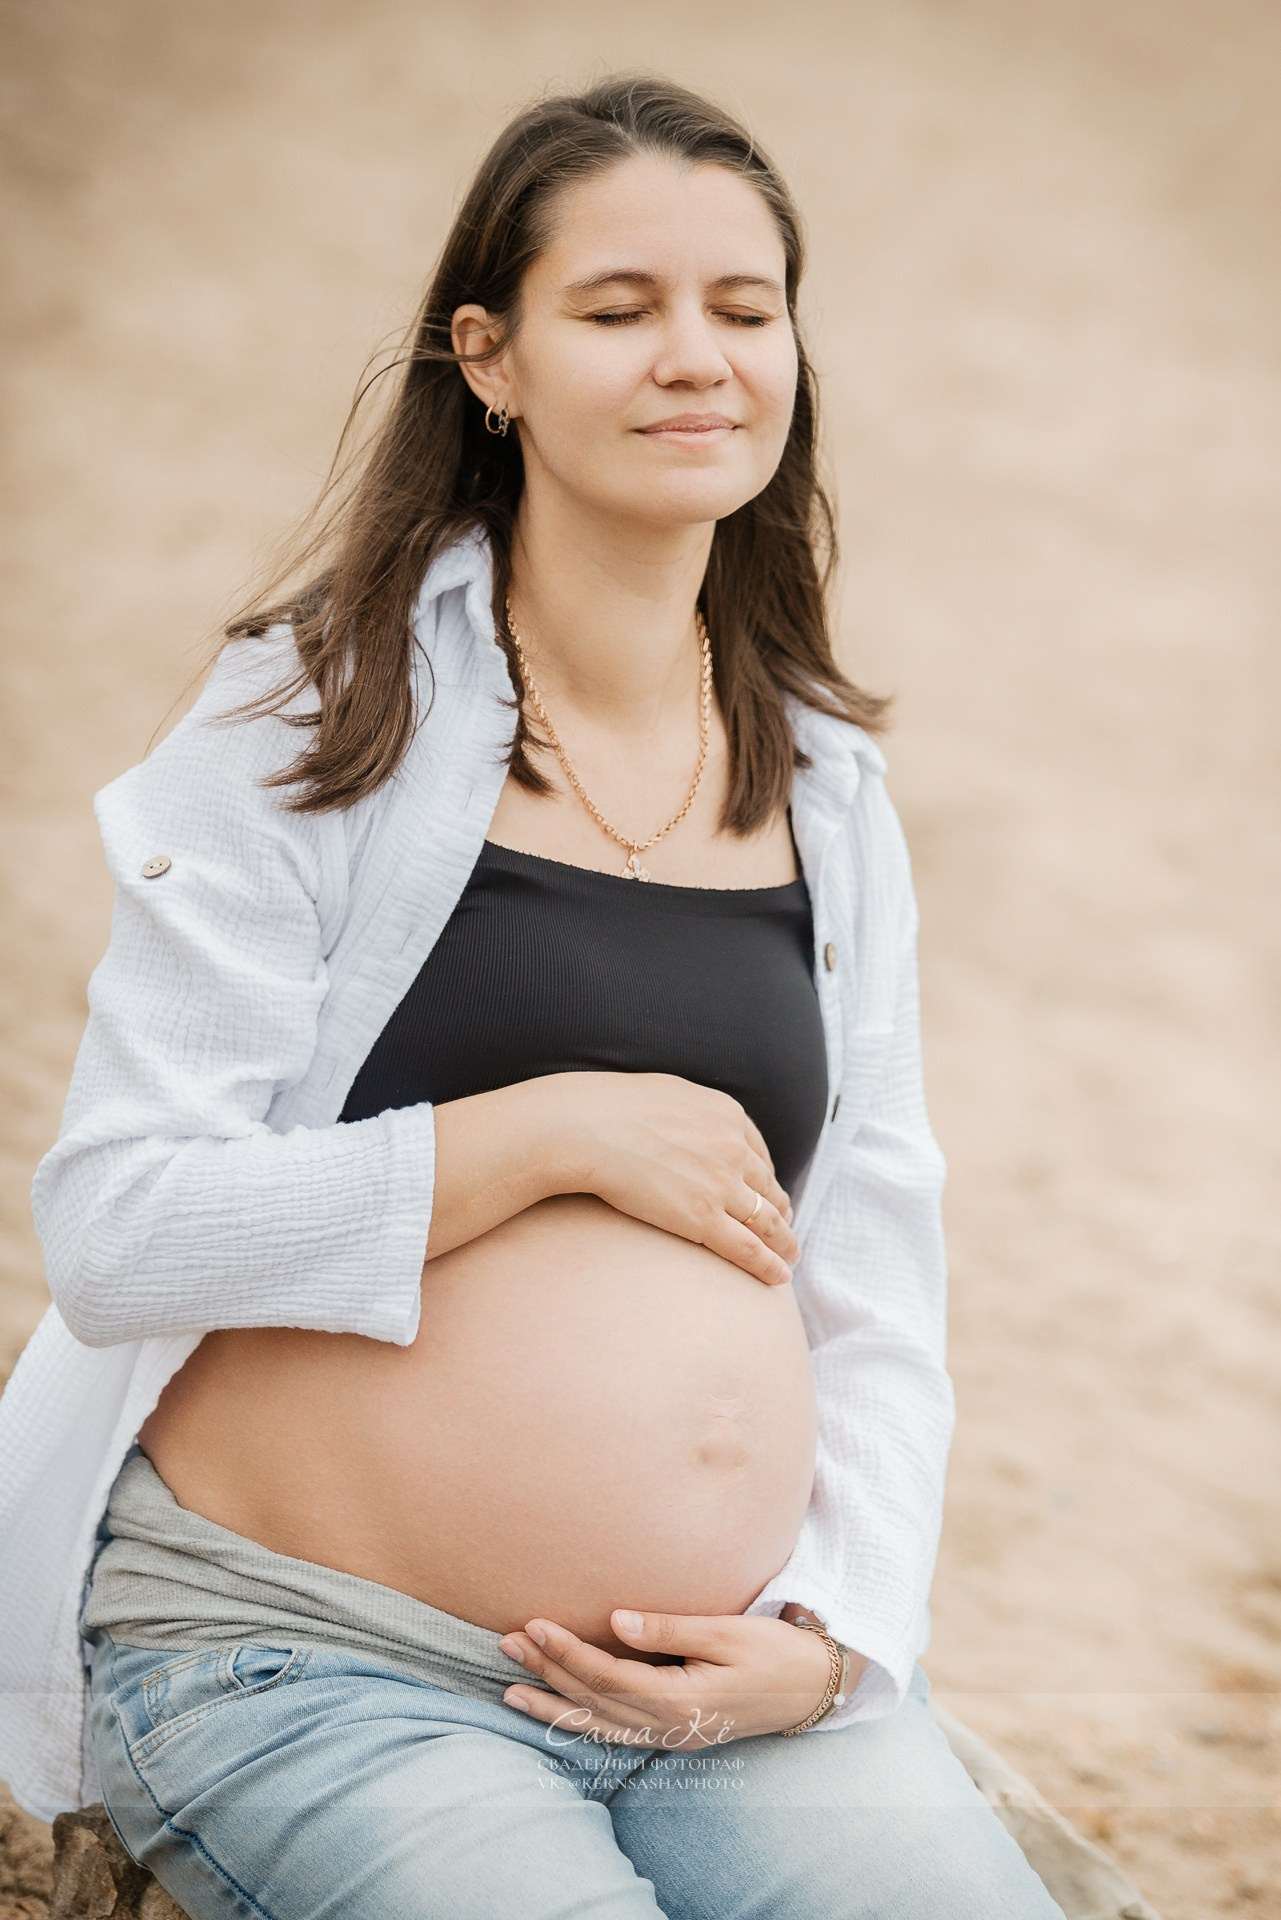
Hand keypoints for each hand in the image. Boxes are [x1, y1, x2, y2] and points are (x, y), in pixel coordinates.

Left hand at [495, 1606, 867, 1744]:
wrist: (813, 1688)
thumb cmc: (774, 1651)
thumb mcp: (727, 1631)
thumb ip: (670, 1629)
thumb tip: (617, 1621)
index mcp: (681, 1700)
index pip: (608, 1676)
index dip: (568, 1653)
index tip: (535, 1625)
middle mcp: (669, 1726)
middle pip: (595, 1701)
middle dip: (548, 1672)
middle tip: (506, 1643)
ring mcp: (671, 1736)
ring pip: (599, 1725)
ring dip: (553, 1705)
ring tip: (509, 1689)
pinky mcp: (674, 1735)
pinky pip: (617, 1735)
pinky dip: (582, 1724)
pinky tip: (557, 1714)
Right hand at [548, 1071, 799, 1286]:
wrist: (590, 1127)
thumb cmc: (614, 1107)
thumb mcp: (672, 1093)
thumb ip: (696, 1112)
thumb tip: (696, 1123)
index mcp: (729, 1116)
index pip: (760, 1155)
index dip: (767, 1181)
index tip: (769, 1196)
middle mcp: (734, 1150)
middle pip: (768, 1190)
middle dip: (780, 1213)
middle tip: (785, 1232)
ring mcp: (722, 1186)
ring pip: (767, 1222)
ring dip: (783, 1243)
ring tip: (788, 1259)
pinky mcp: (704, 1219)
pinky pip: (748, 1249)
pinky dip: (768, 1266)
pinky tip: (778, 1278)